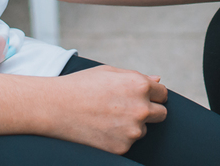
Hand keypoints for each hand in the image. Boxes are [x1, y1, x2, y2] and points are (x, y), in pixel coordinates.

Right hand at [50, 65, 167, 153]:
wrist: (56, 107)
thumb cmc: (82, 85)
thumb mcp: (110, 73)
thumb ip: (137, 77)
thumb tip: (158, 80)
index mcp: (139, 85)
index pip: (163, 94)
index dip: (153, 94)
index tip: (142, 97)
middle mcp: (141, 108)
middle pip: (161, 114)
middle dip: (149, 111)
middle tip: (127, 108)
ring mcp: (132, 130)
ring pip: (143, 129)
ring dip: (132, 125)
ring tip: (107, 117)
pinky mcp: (122, 147)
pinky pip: (128, 142)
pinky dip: (119, 137)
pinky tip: (102, 128)